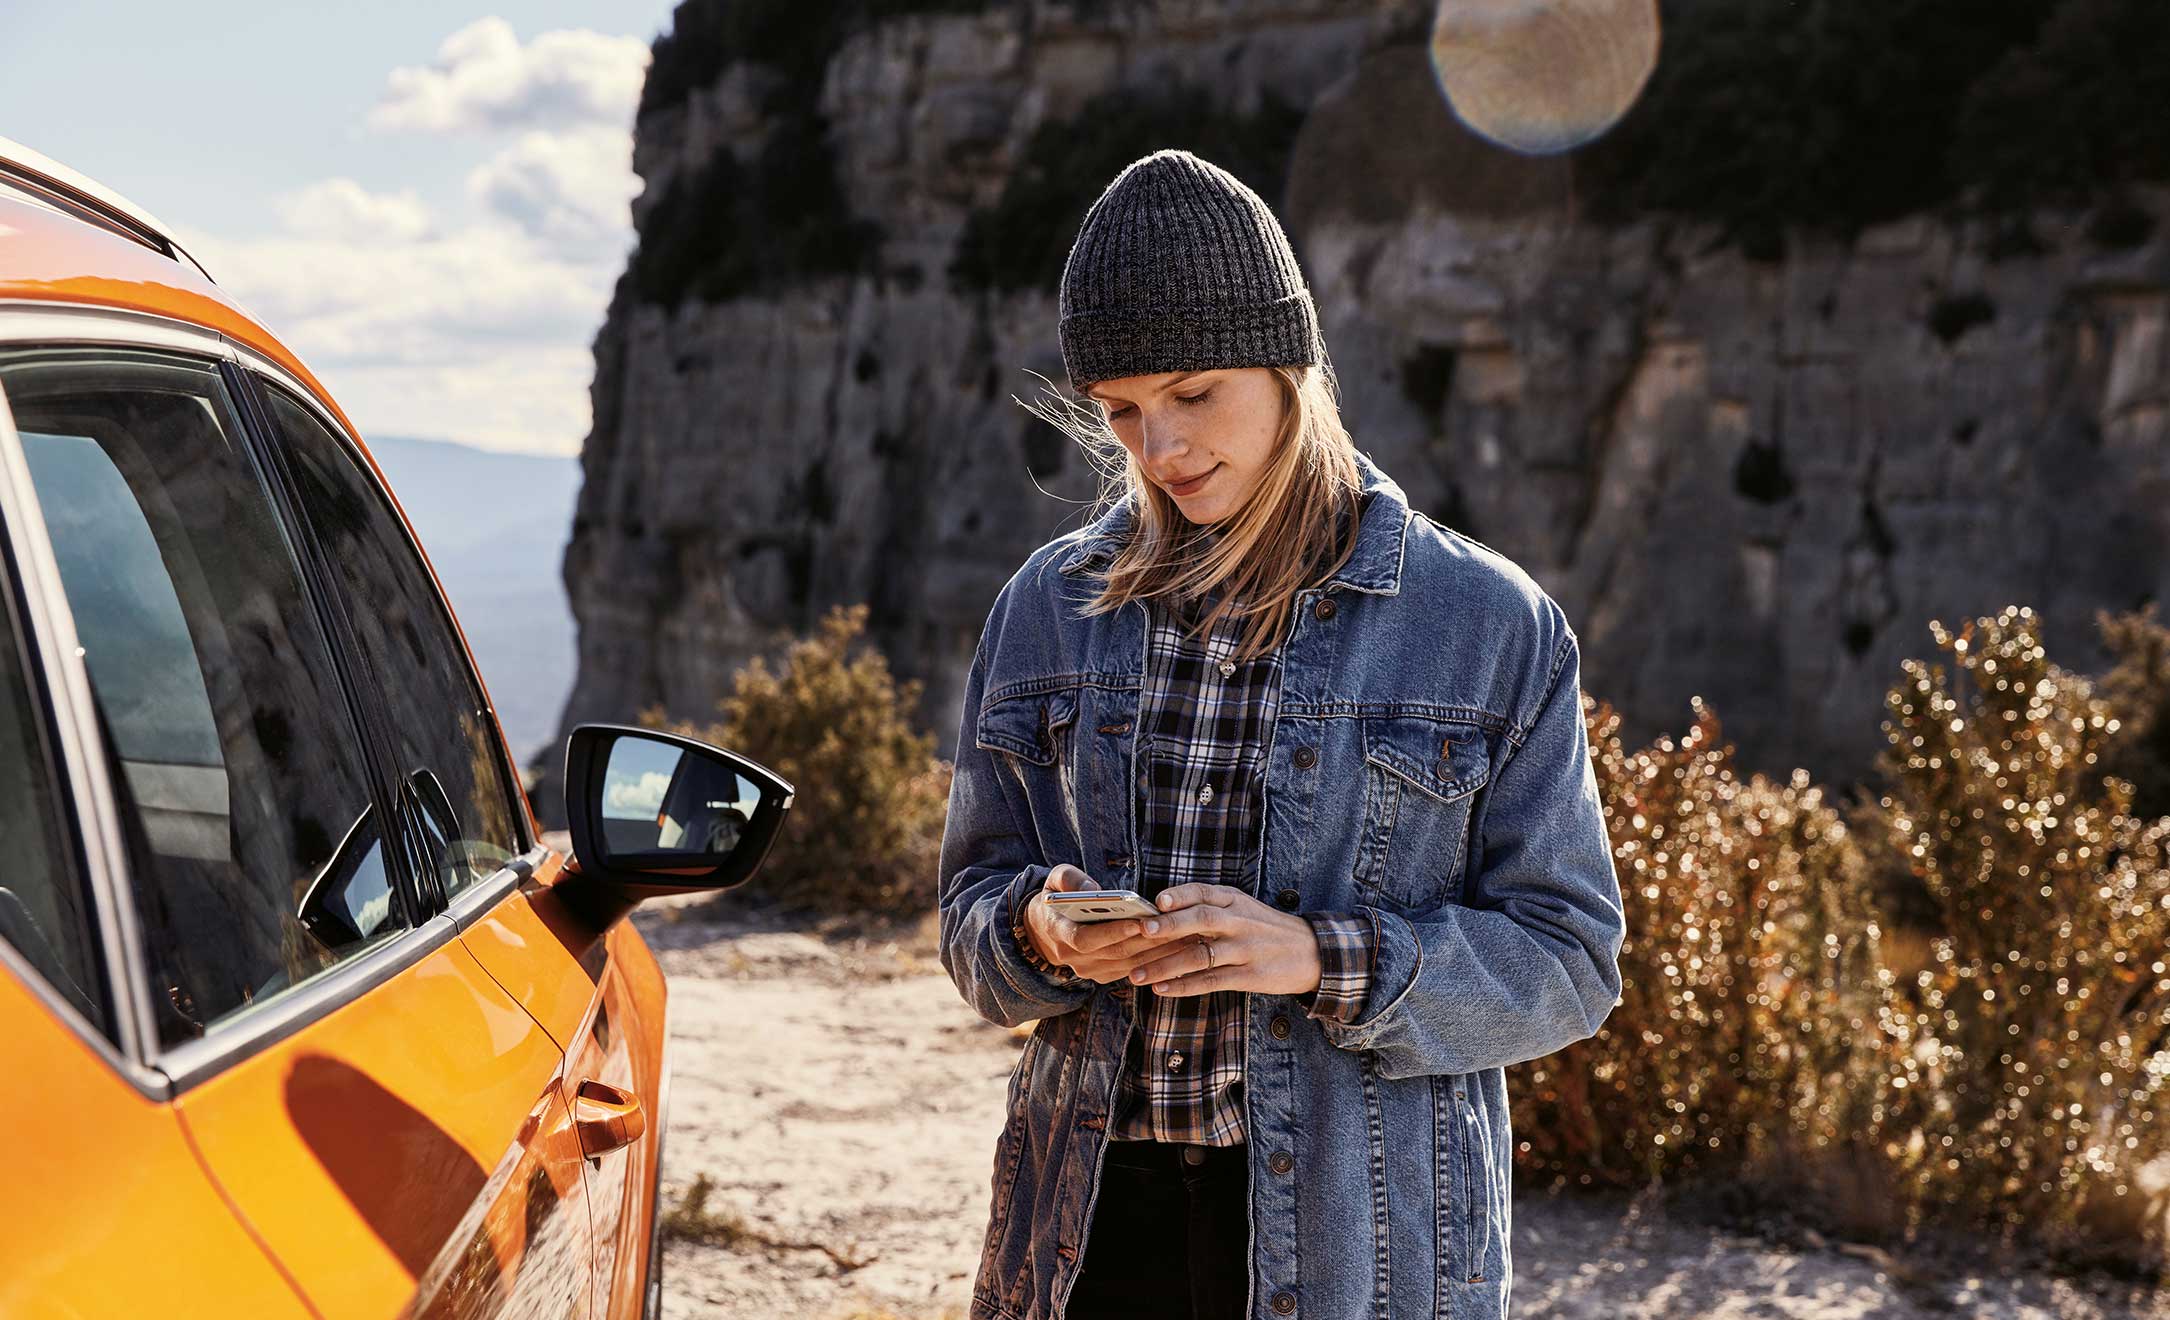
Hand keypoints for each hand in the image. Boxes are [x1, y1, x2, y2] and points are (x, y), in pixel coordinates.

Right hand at [1022, 864, 1208, 984]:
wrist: (1043, 932)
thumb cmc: (1055, 898)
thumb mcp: (1054, 880)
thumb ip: (1069, 879)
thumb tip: (1093, 889)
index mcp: (1058, 932)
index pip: (1086, 938)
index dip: (1113, 932)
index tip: (1139, 922)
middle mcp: (1073, 958)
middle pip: (1116, 952)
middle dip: (1148, 941)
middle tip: (1177, 928)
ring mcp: (1089, 970)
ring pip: (1129, 965)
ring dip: (1159, 953)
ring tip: (1186, 936)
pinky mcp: (1104, 976)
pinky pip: (1134, 970)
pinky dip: (1156, 960)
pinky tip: (1179, 947)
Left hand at [1121, 884, 1323, 997]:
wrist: (1311, 952)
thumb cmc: (1265, 928)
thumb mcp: (1243, 908)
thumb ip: (1210, 907)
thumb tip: (1161, 912)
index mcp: (1234, 900)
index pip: (1203, 892)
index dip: (1179, 895)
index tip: (1156, 900)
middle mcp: (1239, 921)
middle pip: (1201, 919)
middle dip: (1169, 925)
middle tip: (1141, 931)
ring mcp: (1245, 949)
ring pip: (1201, 955)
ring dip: (1165, 965)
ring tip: (1137, 974)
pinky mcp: (1249, 976)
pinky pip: (1211, 980)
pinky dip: (1184, 986)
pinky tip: (1162, 989)